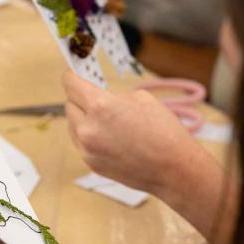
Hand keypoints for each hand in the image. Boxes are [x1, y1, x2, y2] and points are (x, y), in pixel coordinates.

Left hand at [62, 69, 204, 194]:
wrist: (174, 169)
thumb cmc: (164, 131)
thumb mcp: (141, 98)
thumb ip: (114, 96)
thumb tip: (99, 97)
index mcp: (101, 107)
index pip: (71, 85)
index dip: (71, 76)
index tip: (73, 74)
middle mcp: (88, 129)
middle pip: (69, 105)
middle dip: (79, 98)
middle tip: (92, 96)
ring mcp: (87, 149)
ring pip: (73, 125)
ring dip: (82, 118)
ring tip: (103, 118)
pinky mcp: (91, 163)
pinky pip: (80, 142)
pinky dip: (88, 136)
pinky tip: (106, 135)